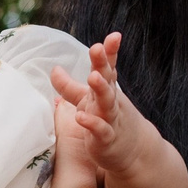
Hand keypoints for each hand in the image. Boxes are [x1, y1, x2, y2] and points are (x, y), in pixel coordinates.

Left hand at [49, 31, 143, 178]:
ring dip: (100, 89)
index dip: (110, 52)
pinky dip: (92, 123)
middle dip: (102, 64)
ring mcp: (111, 119)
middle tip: (96, 48)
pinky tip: (81, 117)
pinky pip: (100, 130)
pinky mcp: (108, 138)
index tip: (114, 36)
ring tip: (93, 77)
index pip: (109, 67)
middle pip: (107, 80)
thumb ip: (70, 86)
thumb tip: (53, 69)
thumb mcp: (88, 101)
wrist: (134, 151)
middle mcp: (110, 101)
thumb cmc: (107, 120)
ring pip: (107, 102)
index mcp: (107, 89)